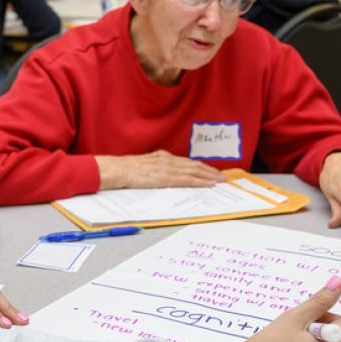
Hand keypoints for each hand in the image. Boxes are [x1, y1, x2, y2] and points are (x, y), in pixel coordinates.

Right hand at [95, 150, 225, 189]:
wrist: (118, 169)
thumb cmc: (126, 169)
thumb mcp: (143, 163)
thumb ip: (154, 165)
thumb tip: (160, 171)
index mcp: (163, 157)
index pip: (186, 162)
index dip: (200, 167)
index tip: (210, 170)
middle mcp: (168, 161)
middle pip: (194, 165)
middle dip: (209, 171)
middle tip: (222, 176)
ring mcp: (169, 169)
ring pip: (194, 172)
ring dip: (209, 176)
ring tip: (220, 180)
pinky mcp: (167, 178)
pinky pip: (188, 180)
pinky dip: (200, 181)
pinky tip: (208, 184)